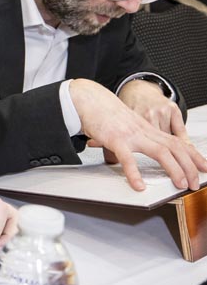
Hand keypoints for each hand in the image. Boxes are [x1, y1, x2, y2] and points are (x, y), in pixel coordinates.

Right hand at [71, 79, 205, 190]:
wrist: (89, 99)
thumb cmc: (105, 113)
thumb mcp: (128, 125)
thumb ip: (136, 139)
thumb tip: (136, 158)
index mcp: (148, 128)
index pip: (178, 142)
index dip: (194, 156)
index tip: (204, 168)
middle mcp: (144, 131)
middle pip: (175, 147)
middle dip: (190, 166)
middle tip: (195, 183)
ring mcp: (131, 135)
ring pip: (160, 152)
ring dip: (174, 169)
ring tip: (180, 184)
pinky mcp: (116, 139)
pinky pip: (127, 159)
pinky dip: (134, 173)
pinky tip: (138, 185)